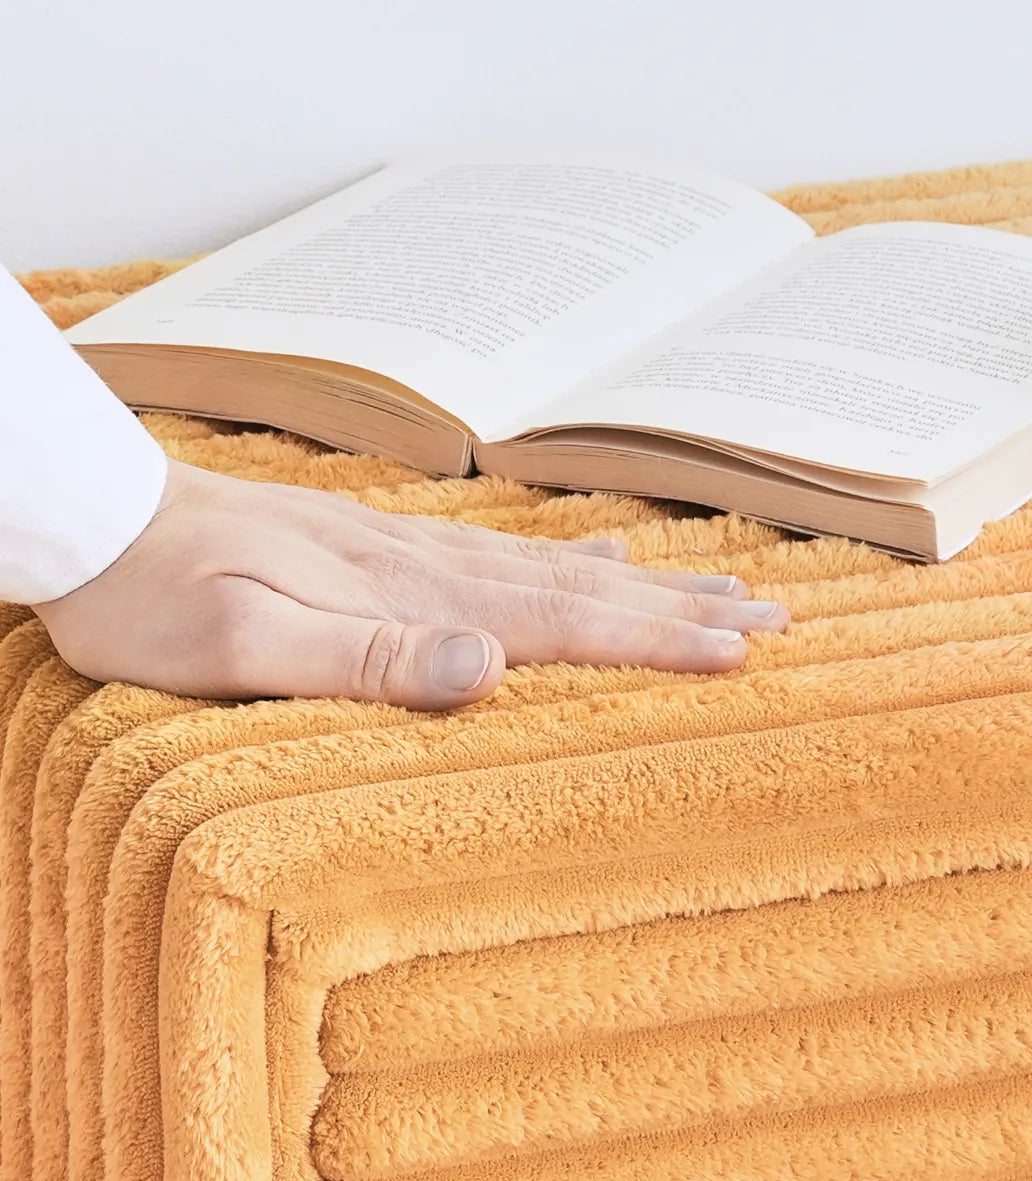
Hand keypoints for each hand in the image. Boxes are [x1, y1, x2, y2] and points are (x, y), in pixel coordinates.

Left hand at [35, 460, 787, 708]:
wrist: (99, 516)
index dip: (655, 641)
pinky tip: (607, 566)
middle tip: (782, 618)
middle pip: (585, 594)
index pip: (560, 623)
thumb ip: (364, 656)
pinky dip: (577, 569)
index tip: (744, 652)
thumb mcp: (238, 644)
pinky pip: (512, 561)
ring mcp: (414, 555)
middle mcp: (430, 568)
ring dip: (652, 588)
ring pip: (561, 574)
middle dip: (686, 611)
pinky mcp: (387, 554)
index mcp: (411, 597)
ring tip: (730, 591)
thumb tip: (488, 665)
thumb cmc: (154, 594)